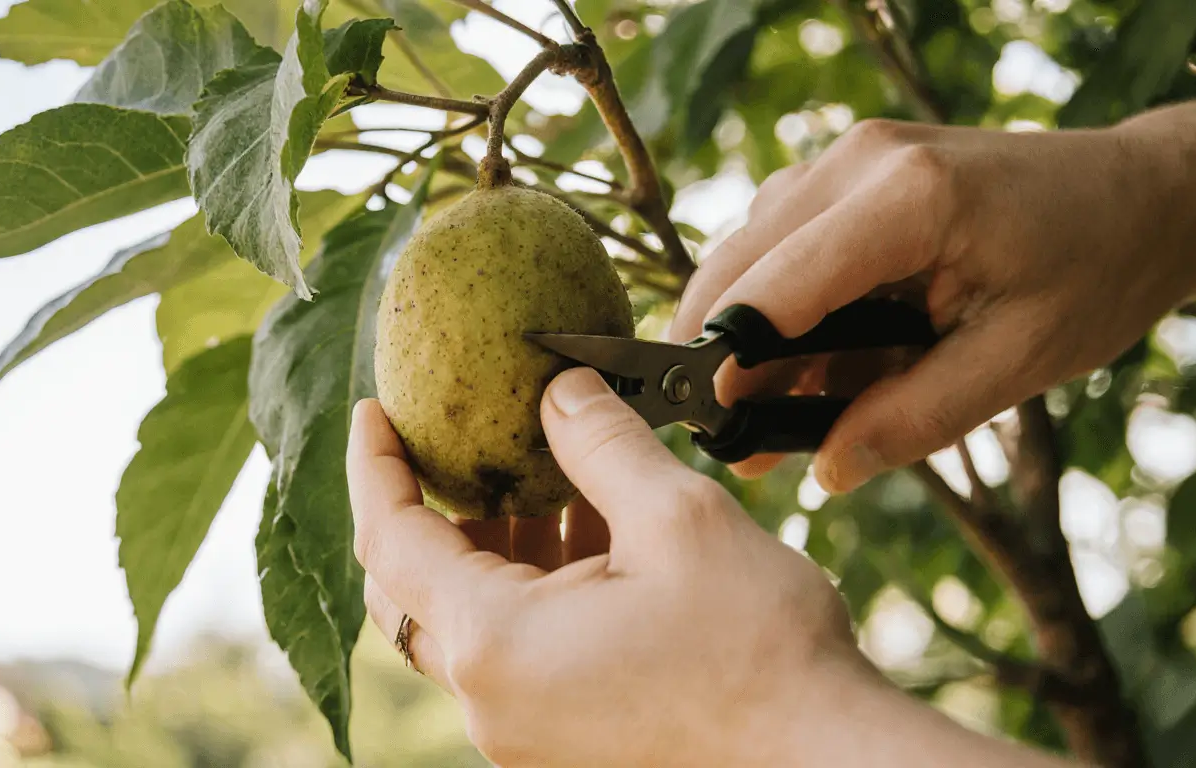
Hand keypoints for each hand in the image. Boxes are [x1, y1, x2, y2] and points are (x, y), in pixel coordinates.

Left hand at [347, 368, 1074, 767]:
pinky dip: (527, 587)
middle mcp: (490, 699)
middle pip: (410, 588)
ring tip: (546, 475)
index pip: (390, 539)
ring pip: (465, 620)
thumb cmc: (756, 646)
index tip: (373, 409)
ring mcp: (522, 730)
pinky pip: (511, 652)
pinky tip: (587, 536)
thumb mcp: (677, 518)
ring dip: (490, 545)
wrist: (822, 756)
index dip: (375, 466)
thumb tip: (559, 389)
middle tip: (457, 440)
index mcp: (495, 642)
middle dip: (427, 507)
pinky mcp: (559, 740)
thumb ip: (600, 443)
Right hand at [671, 105, 1195, 493]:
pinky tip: (810, 369)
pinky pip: (779, 244)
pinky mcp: (846, 176)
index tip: (705, 429)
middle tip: (733, 440)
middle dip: (721, 354)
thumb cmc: (1095, 272)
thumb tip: (827, 471)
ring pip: (747, 254)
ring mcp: (847, 160)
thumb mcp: (1020, 362)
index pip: (774, 286)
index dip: (726, 361)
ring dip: (750, 336)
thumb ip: (917, 418)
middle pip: (736, 264)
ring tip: (777, 419)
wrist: (1138, 196)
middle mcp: (859, 162)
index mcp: (909, 200)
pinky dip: (779, 309)